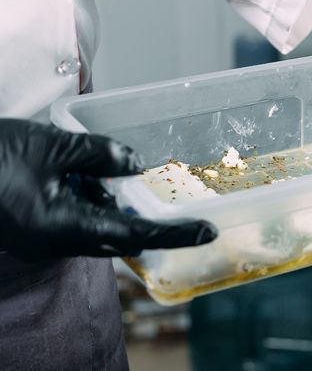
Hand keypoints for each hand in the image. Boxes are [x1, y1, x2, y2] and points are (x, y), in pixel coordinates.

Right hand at [0, 119, 216, 261]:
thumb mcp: (48, 145)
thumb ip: (97, 154)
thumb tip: (133, 164)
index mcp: (61, 228)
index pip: (131, 235)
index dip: (172, 234)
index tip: (207, 232)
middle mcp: (53, 241)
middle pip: (114, 234)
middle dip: (142, 216)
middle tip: (174, 203)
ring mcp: (39, 237)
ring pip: (92, 223)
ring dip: (110, 200)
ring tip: (119, 169)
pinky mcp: (29, 226)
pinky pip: (71, 216)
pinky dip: (87, 196)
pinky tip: (87, 170)